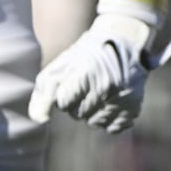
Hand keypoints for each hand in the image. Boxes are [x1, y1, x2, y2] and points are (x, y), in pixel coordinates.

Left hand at [28, 13, 170, 133]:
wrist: (124, 42)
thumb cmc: (86, 54)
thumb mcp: (62, 64)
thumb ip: (45, 91)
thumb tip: (37, 118)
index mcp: (85, 73)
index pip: (63, 103)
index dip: (63, 95)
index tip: (71, 84)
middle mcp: (106, 87)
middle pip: (77, 114)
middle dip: (76, 104)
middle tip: (85, 86)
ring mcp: (122, 99)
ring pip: (94, 123)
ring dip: (90, 112)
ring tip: (96, 94)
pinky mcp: (133, 107)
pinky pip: (112, 128)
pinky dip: (107, 119)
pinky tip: (108, 103)